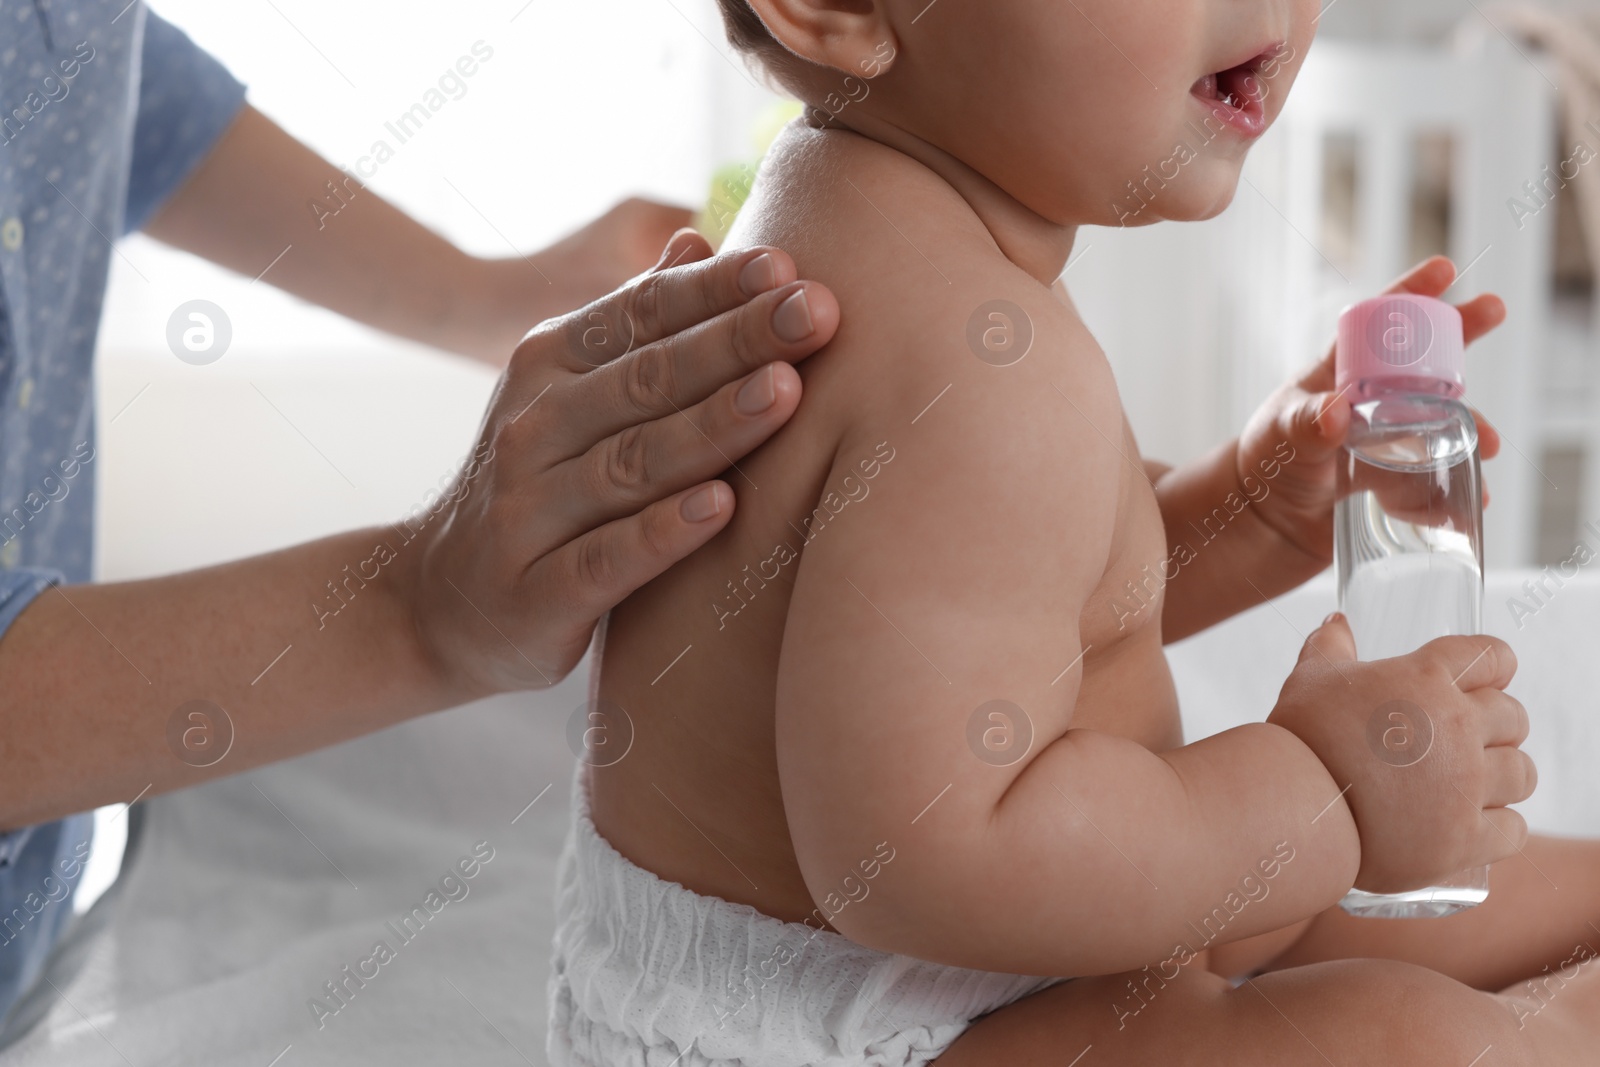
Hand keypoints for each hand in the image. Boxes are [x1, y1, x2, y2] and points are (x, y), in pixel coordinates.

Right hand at [411, 229, 839, 693]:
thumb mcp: (570, 393)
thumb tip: (698, 238)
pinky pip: (606, 558)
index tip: (790, 265)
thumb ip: (635, 323)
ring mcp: (528, 511)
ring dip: (712, 426)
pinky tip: (722, 508)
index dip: (716, 289)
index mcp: (550, 365)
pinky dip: (662, 533)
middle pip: (647, 378)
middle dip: (736, 341)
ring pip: (631, 462)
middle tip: (816, 312)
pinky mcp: (535, 594)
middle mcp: (533, 427)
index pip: (641, 314)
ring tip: (786, 393)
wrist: (436, 606)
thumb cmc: (537, 487)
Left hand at [1235, 256, 1505, 562]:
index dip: (1409, 294)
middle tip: (1493, 308)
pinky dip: (1449, 492)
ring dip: (1468, 430)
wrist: (1267, 521)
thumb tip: (1337, 412)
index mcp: (1341, 375)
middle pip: (1424, 360)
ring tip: (1487, 445)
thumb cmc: (1268, 462)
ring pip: (1441, 423)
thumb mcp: (1283, 437)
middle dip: (1460, 334)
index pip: (1376, 325)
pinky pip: (1434, 481)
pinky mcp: (1398, 481)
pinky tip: (1460, 505)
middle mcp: (1373, 401)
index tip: (1443, 269)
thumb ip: (1306, 425)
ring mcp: (1390, 439)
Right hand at [1268, 614, 1535, 894]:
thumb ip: (1329, 646)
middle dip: (1495, 726)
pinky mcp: (1466, 838)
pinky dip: (1498, 826)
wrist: (1292, 807)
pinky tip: (1471, 824)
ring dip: (1503, 776)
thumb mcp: (1310, 679)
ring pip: (1521, 773)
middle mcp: (1457, 727)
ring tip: (1472, 784)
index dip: (1493, 666)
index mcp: (1426, 678)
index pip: (1493, 656)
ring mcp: (1466, 785)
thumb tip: (1337, 621)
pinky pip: (1513, 829)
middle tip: (1464, 740)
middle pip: (1514, 717)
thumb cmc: (1300, 738)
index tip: (1485, 681)